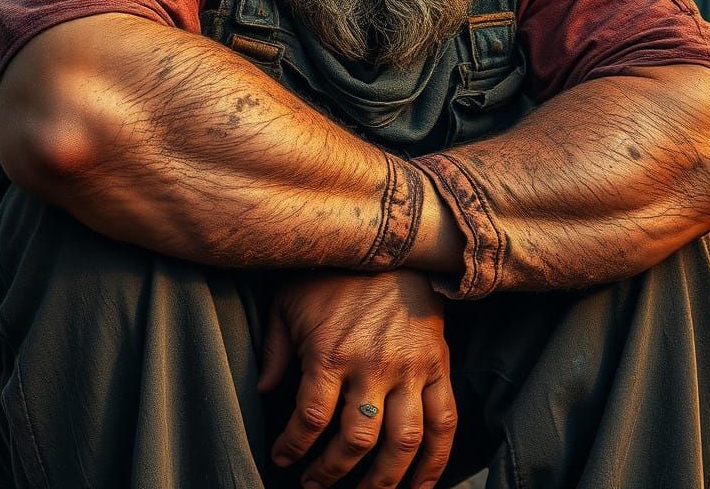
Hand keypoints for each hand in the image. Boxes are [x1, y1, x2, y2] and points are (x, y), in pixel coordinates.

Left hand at [258, 268, 456, 488]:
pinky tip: (420, 488)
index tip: (283, 459)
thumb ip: (276, 349)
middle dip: (332, 473)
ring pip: (402, 442)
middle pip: (356, 440)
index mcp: (331, 352)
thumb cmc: (333, 276)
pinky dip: (435, 463)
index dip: (293, 447)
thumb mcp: (290, 303)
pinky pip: (444, 423)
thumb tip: (265, 391)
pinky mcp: (438, 365)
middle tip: (315, 485)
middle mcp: (373, 365)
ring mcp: (410, 368)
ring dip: (384, 481)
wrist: (390, 245)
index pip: (310, 419)